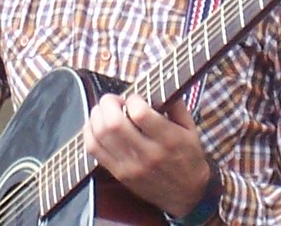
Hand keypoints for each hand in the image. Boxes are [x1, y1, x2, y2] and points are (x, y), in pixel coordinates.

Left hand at [83, 93, 211, 216]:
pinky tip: (96, 124)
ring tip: (104, 110)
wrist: (187, 195)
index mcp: (168, 139)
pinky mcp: (119, 174)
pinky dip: (89, 132)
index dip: (133, 99)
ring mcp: (131, 166)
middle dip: (108, 103)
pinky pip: (94, 150)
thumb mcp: (191, 129)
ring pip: (100, 135)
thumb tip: (158, 85)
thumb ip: (175, 105)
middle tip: (114, 100)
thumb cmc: (189, 158)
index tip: (136, 98)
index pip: (140, 113)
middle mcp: (148, 154)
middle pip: (113, 123)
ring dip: (97, 115)